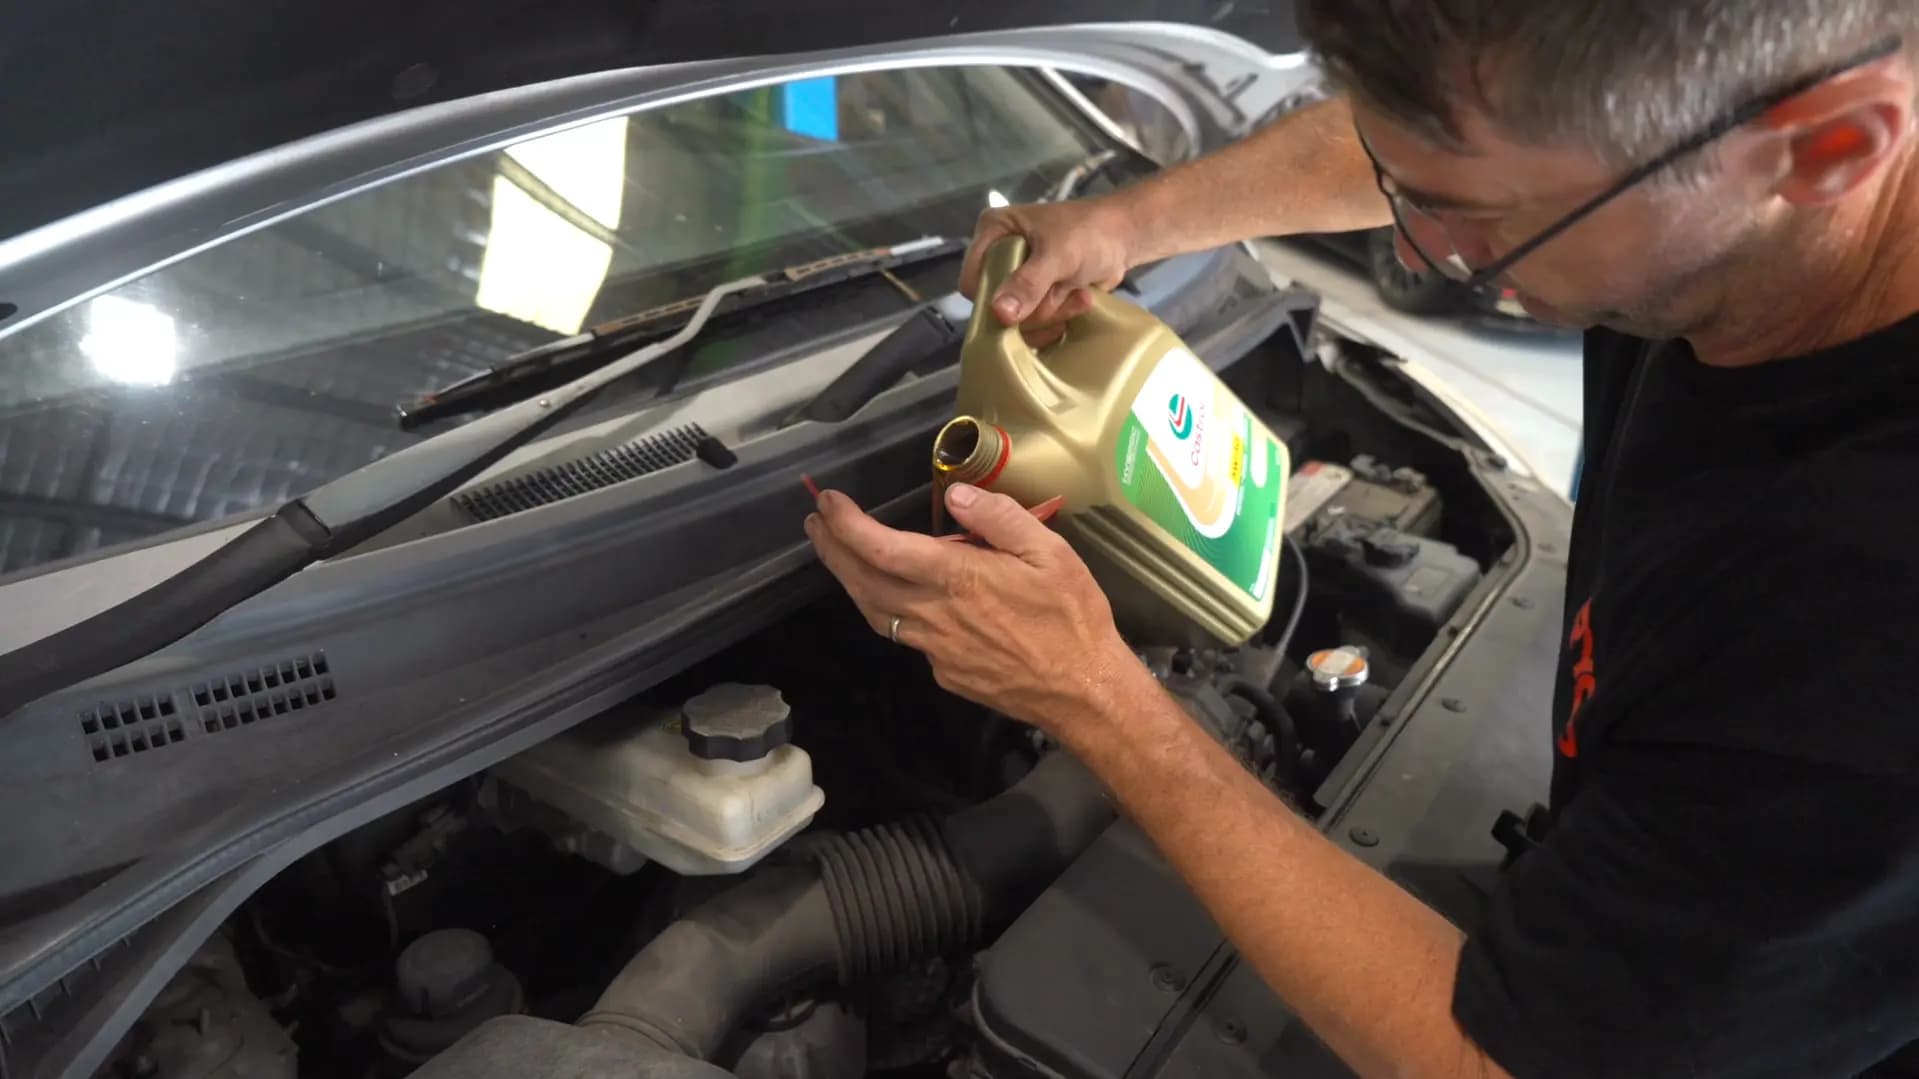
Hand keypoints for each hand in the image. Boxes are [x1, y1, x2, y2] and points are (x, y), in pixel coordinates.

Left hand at [803, 482, 1138, 735]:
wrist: (1084, 693)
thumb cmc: (1072, 619)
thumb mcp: (1050, 553)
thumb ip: (999, 518)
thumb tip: (957, 496)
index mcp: (956, 579)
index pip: (882, 548)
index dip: (847, 524)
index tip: (827, 503)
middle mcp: (933, 615)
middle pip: (863, 581)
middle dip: (833, 549)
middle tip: (814, 523)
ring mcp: (934, 649)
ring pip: (876, 612)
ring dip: (851, 581)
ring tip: (838, 556)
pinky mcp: (944, 673)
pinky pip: (906, 637)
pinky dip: (888, 611)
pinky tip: (894, 599)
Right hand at [959, 197, 1136, 345]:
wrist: (1126, 237)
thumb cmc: (1090, 232)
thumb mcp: (1058, 255)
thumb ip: (1028, 283)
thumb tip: (999, 314)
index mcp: (993, 233)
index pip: (972, 280)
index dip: (992, 299)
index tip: (1023, 304)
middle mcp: (999, 256)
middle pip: (997, 307)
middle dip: (1034, 308)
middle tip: (1062, 291)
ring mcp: (1019, 279)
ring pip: (1020, 320)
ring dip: (1053, 313)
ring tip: (1078, 294)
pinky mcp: (1037, 295)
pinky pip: (1037, 323)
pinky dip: (1060, 317)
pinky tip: (1080, 300)